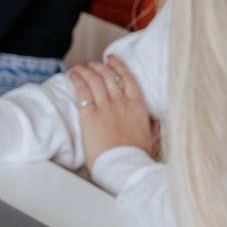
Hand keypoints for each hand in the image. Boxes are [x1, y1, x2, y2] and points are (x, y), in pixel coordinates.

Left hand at [69, 56, 159, 171]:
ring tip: (79, 67)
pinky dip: (77, 81)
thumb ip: (152, 128)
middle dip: (99, 66)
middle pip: (109, 77)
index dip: (119, 67)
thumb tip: (154, 123)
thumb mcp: (151, 140)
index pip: (128, 80)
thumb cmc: (136, 157)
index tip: (113, 60)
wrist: (124, 166)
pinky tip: (72, 76)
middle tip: (92, 63)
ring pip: (95, 81)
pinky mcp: (90, 116)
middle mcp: (122, 104)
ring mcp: (106, 108)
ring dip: (86, 71)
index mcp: (137, 108)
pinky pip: (82, 92)